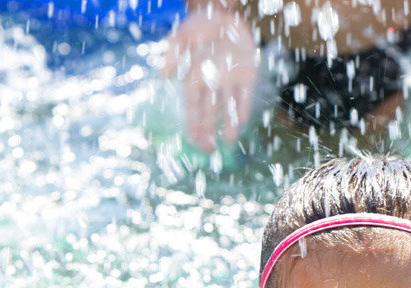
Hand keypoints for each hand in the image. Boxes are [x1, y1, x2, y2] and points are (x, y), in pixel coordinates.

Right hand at [162, 2, 259, 151]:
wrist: (223, 10)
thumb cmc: (200, 23)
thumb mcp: (182, 35)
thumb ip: (172, 53)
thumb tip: (163, 75)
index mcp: (194, 77)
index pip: (192, 106)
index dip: (193, 123)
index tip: (193, 140)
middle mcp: (212, 82)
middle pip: (209, 112)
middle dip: (208, 131)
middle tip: (208, 150)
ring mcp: (230, 79)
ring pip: (228, 106)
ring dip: (228, 124)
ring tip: (229, 140)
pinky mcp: (247, 73)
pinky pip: (245, 93)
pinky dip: (243, 106)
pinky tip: (242, 120)